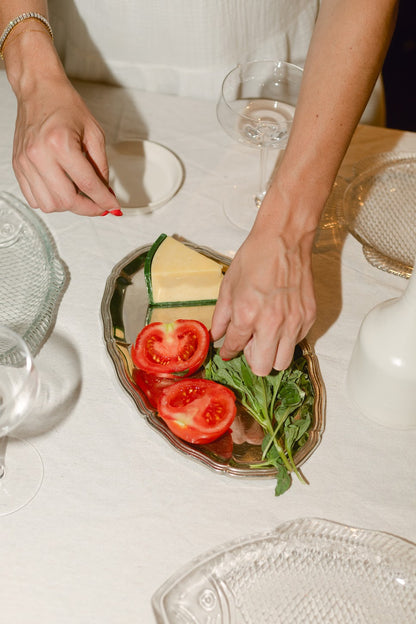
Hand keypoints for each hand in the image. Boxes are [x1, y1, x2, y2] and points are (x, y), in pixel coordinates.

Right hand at [12, 67, 119, 215]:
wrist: (38, 90)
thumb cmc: (65, 105)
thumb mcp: (94, 133)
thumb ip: (101, 166)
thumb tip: (106, 192)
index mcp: (60, 143)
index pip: (87, 184)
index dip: (103, 200)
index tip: (112, 206)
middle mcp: (39, 155)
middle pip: (66, 200)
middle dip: (87, 208)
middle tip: (99, 205)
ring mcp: (25, 162)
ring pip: (49, 204)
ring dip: (68, 206)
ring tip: (79, 195)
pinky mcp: (18, 166)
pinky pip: (33, 198)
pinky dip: (50, 201)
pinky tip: (62, 190)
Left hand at [211, 188, 316, 375]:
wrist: (284, 240)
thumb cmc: (255, 258)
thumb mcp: (228, 286)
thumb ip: (221, 316)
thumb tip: (216, 335)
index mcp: (247, 316)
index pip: (235, 348)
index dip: (228, 351)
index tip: (229, 350)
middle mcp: (272, 324)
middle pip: (263, 368)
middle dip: (253, 360)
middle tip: (250, 345)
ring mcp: (294, 322)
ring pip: (283, 362)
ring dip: (272, 354)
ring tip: (267, 337)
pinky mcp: (309, 317)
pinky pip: (297, 342)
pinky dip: (287, 339)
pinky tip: (281, 322)